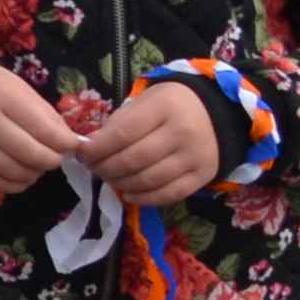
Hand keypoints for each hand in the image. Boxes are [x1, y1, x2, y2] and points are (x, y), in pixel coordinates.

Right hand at [0, 59, 83, 192]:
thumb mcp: (21, 90)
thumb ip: (47, 117)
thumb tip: (70, 145)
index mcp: (2, 97)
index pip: (44, 130)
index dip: (65, 143)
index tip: (72, 145)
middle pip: (30, 154)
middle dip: (52, 160)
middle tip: (56, 157)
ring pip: (13, 171)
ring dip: (34, 173)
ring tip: (38, 165)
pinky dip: (14, 185)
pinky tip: (23, 176)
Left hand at [83, 82, 224, 210]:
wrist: (216, 114)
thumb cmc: (171, 105)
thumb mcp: (145, 101)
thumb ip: (119, 122)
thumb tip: (91, 147)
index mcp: (164, 107)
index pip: (122, 134)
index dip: (97, 148)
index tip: (82, 154)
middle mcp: (182, 133)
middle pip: (134, 160)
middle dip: (105, 168)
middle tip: (93, 168)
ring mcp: (194, 157)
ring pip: (149, 180)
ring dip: (121, 184)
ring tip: (108, 178)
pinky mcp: (203, 176)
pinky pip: (170, 194)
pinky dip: (144, 198)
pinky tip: (128, 194)